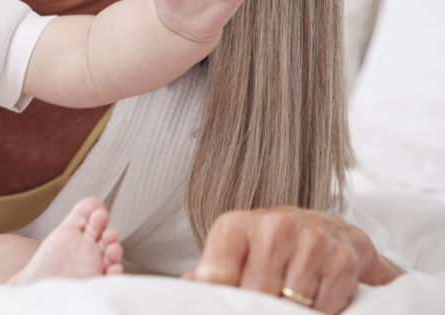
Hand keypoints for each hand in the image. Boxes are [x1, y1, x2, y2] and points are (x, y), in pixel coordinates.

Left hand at [183, 206, 403, 313]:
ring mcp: (310, 240)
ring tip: (287, 305)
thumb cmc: (272, 249)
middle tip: (258, 309)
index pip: (216, 275)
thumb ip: (212, 276)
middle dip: (256, 310)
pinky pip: (323, 307)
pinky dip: (318, 314)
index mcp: (236, 227)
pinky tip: (315, 304)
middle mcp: (273, 226)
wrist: (332, 233)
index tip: (226, 309)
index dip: (220, 302)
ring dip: (290, 312)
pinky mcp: (342, 259)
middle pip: (255, 294)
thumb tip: (188, 292)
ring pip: (290, 302)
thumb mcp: (236, 255)